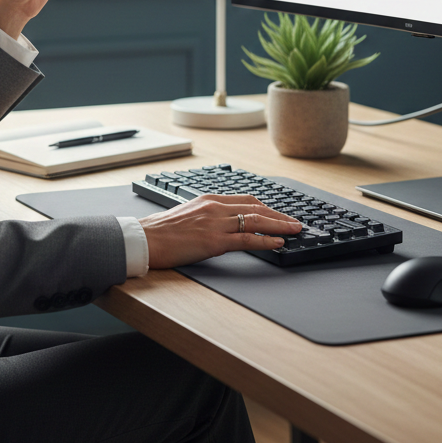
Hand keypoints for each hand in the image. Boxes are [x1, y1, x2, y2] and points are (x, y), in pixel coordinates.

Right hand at [138, 194, 301, 268]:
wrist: (146, 239)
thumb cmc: (162, 231)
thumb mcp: (188, 215)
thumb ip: (208, 215)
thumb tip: (224, 224)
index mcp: (209, 200)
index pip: (246, 200)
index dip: (267, 207)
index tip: (279, 213)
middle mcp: (215, 207)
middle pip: (256, 207)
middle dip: (279, 215)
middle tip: (296, 221)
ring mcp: (216, 223)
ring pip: (256, 220)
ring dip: (280, 225)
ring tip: (295, 230)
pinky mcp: (214, 241)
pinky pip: (247, 239)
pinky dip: (266, 240)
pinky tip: (278, 242)